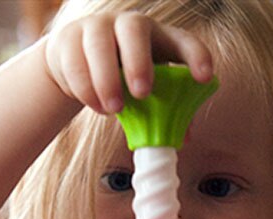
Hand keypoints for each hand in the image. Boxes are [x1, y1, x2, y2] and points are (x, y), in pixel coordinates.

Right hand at [45, 11, 212, 113]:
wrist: (75, 64)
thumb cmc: (123, 79)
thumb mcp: (148, 92)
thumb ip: (166, 110)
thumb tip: (184, 138)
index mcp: (158, 38)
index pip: (183, 41)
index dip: (196, 56)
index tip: (204, 78)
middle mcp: (128, 25)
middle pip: (135, 29)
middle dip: (139, 62)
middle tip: (142, 95)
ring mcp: (96, 28)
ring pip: (99, 45)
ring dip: (107, 80)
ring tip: (114, 111)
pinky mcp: (69, 40)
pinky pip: (75, 62)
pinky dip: (85, 89)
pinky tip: (96, 106)